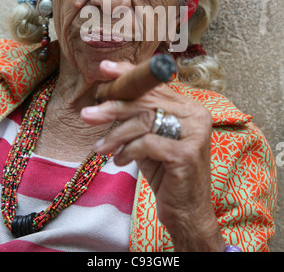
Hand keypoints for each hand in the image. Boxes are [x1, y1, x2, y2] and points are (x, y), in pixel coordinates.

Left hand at [81, 59, 224, 251]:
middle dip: (113, 107)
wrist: (187, 213)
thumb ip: (138, 118)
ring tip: (101, 148)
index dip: (128, 75)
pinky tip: (121, 161)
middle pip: (147, 101)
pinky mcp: (186, 153)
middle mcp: (196, 115)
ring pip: (145, 121)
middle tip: (88, 114)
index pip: (154, 85)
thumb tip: (105, 97)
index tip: (104, 70)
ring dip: (116, 134)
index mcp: (189, 107)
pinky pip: (147, 143)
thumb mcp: (150, 141)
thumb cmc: (166, 174)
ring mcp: (194, 133)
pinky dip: (128, 151)